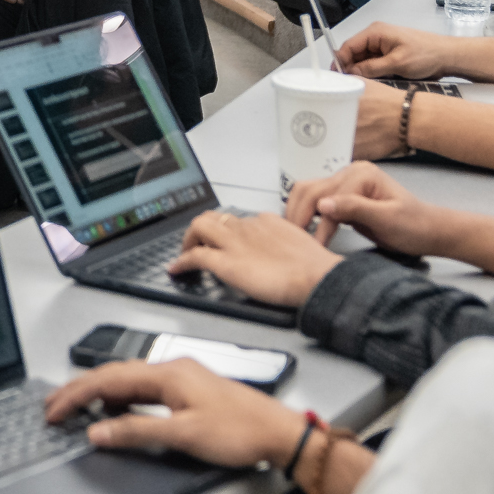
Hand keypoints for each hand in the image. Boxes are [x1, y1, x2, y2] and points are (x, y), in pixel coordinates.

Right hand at [46, 355, 302, 470]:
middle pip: (113, 376)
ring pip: (127, 382)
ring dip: (98, 394)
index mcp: (168, 374)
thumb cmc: (242, 431)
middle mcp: (172, 369)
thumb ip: (137, 432)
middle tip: (53, 408)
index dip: (76, 394)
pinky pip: (142, 389)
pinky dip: (120, 399)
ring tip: (75, 409)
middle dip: (79, 391)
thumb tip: (99, 432)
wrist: (279, 433)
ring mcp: (181, 379)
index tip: (55, 410)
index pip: (107, 380)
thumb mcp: (184, 435)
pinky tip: (115, 411)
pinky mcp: (188, 391)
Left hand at [171, 207, 342, 306]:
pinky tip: (177, 269)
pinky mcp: (226, 262)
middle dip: (201, 229)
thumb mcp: (299, 245)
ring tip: (185, 253)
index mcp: (266, 222)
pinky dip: (182, 262)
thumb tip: (281, 254)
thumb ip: (284, 243)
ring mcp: (234, 243)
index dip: (227, 230)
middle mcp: (247, 227)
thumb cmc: (315, 267)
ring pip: (200, 227)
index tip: (225, 239)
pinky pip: (196, 256)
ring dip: (189, 240)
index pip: (239, 219)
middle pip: (214, 216)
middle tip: (197, 243)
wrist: (316, 276)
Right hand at [285, 162, 443, 254]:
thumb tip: (322, 205)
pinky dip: (307, 215)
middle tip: (294, 240)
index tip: (314, 245)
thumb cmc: (414, 226)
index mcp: (362, 175)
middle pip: (310, 189)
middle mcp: (351, 174)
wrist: (429, 232)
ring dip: (298, 213)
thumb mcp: (387, 219)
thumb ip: (354, 209)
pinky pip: (317, 202)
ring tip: (295, 236)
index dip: (319, 223)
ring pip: (308, 193)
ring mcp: (346, 184)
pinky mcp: (344, 197)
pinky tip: (305, 230)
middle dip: (299, 215)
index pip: (327, 196)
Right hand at [334, 22, 450, 81]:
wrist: (448, 56)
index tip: (337, 78)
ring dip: (362, 72)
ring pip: (362, 60)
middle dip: (351, 68)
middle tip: (350, 86)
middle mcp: (376, 36)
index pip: (348, 46)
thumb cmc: (427, 54)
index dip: (340, 62)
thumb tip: (351, 73)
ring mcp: (383, 45)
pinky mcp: (388, 53)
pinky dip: (372, 73)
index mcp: (376, 32)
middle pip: (354, 53)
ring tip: (363, 85)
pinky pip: (373, 63)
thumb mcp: (396, 63)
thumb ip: (371, 68)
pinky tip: (374, 82)